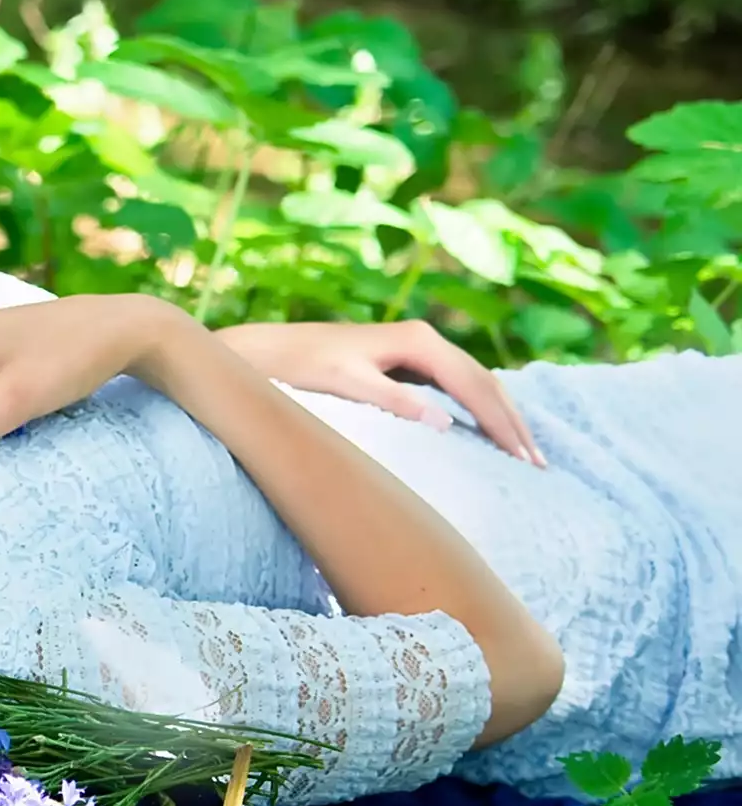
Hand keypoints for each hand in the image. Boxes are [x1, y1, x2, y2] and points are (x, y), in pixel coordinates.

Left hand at [215, 319, 544, 466]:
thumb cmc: (301, 368)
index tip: (522, 458)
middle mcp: (422, 340)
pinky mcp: (405, 363)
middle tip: (538, 465)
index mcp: (416, 342)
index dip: (501, 423)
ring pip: (474, 384)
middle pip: (484, 383)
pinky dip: (477, 411)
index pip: (474, 386)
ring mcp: (416, 350)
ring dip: (501, 418)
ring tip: (524, 455)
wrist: (267, 352)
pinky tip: (489, 434)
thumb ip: (393, 401)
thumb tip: (444, 422)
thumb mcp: (345, 385)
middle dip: (512, 423)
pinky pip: (456, 388)